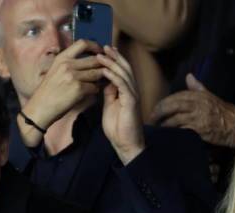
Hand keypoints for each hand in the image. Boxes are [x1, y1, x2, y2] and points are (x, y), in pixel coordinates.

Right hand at [20, 40, 103, 145]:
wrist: (40, 108)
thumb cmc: (47, 92)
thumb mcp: (54, 71)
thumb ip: (69, 64)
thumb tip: (87, 60)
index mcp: (61, 58)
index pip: (83, 43)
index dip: (95, 46)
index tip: (100, 51)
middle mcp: (67, 65)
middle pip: (95, 59)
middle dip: (103, 65)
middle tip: (106, 70)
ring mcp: (73, 76)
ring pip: (98, 73)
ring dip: (101, 79)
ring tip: (99, 82)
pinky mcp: (78, 89)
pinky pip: (95, 87)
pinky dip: (95, 90)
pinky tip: (91, 93)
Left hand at [97, 46, 144, 164]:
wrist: (125, 143)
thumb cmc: (117, 127)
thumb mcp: (109, 106)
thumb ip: (108, 93)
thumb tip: (103, 81)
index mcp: (126, 91)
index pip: (121, 71)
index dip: (113, 60)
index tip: (102, 51)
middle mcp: (131, 90)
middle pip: (124, 68)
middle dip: (114, 56)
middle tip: (103, 46)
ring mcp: (132, 95)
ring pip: (124, 74)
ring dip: (112, 63)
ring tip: (102, 55)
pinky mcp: (131, 101)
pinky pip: (122, 85)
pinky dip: (114, 76)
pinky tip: (105, 70)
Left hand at [151, 74, 234, 147]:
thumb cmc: (221, 112)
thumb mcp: (210, 96)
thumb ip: (197, 87)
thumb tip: (189, 76)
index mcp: (198, 95)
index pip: (175, 96)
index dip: (163, 103)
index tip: (154, 109)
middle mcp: (198, 104)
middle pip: (172, 105)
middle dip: (159, 112)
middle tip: (150, 119)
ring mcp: (199, 116)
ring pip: (175, 118)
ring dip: (163, 124)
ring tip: (155, 128)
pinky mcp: (200, 129)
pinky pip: (182, 129)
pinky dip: (173, 131)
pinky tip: (166, 134)